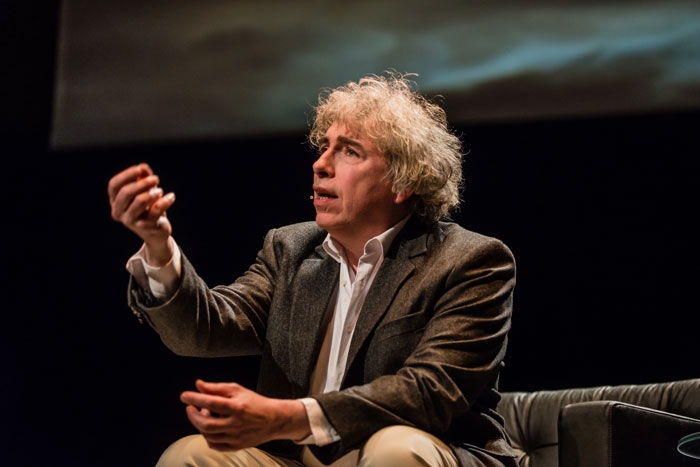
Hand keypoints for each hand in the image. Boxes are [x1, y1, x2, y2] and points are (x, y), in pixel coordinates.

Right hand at [107, 163, 175, 265]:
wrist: (156, 232)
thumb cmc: (148, 207)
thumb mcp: (144, 190)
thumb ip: (142, 177)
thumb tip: (143, 168)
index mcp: (115, 201)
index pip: (114, 185)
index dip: (126, 175)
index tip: (140, 168)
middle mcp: (119, 212)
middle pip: (125, 192)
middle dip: (142, 182)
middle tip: (156, 179)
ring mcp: (131, 221)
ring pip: (139, 201)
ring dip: (152, 192)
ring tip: (160, 191)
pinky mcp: (146, 227)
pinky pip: (156, 209)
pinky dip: (165, 200)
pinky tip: (171, 196)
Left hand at [180, 380, 311, 450]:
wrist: (274, 420)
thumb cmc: (255, 402)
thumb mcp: (238, 390)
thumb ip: (216, 388)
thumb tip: (198, 385)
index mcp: (237, 407)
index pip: (210, 402)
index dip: (194, 398)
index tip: (184, 396)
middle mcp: (236, 424)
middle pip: (205, 424)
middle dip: (193, 415)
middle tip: (190, 407)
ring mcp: (236, 437)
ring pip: (208, 435)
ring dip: (200, 424)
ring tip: (205, 414)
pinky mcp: (236, 446)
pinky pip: (214, 445)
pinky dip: (207, 436)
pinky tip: (210, 427)